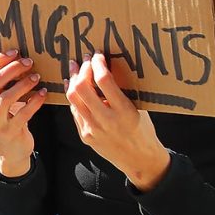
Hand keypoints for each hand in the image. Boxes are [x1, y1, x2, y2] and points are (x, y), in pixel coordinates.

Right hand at [0, 50, 46, 176]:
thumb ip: (0, 85)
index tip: (14, 52)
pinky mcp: (10, 132)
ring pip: (6, 97)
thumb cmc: (5, 119)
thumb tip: (17, 58)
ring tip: (37, 77)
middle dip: (12, 69)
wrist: (9, 151)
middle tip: (28, 62)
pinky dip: (35, 101)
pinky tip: (43, 93)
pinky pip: (23, 113)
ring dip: (23, 84)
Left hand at [65, 53, 170, 190]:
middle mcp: (106, 120)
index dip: (97, 64)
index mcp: (125, 111)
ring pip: (73, 99)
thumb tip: (107, 68)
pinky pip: (74, 111)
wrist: (139, 160)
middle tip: (84, 60)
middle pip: (82, 88)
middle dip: (82, 70)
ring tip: (74, 68)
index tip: (97, 55)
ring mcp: (93, 129)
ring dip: (72, 80)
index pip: (104, 81)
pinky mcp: (84, 135)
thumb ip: (122, 93)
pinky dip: (72, 97)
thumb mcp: (139, 109)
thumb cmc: (143, 130)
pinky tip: (72, 86)